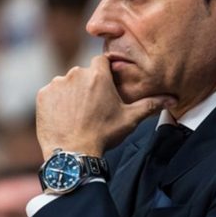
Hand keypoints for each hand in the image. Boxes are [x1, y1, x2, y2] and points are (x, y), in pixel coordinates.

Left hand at [35, 55, 173, 159]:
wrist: (73, 154)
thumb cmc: (103, 135)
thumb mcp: (129, 119)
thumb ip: (150, 104)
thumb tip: (172, 99)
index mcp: (98, 75)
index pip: (101, 63)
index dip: (104, 75)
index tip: (105, 89)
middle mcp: (76, 73)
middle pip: (83, 74)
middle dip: (87, 87)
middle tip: (92, 109)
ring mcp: (56, 84)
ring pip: (66, 84)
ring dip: (70, 95)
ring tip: (77, 116)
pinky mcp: (43, 95)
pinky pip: (51, 94)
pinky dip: (56, 104)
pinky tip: (64, 118)